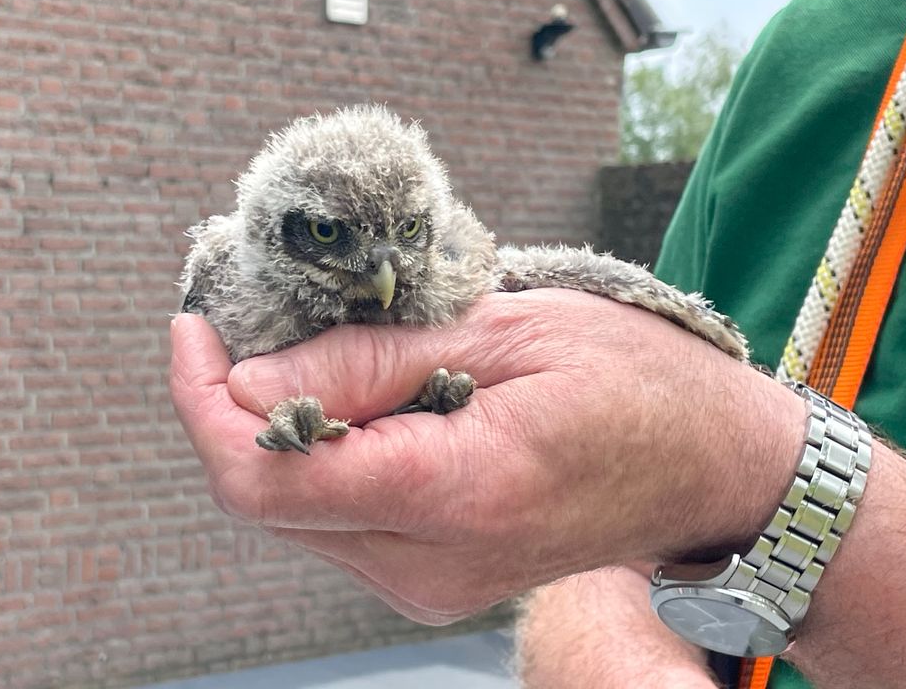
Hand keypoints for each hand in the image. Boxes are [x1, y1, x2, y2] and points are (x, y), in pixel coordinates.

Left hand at [170, 289, 803, 623]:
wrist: (709, 468)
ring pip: (293, 509)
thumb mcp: (507, 329)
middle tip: (251, 320)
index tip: (196, 329)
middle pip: (267, 497)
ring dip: (278, 427)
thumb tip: (247, 380)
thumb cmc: (633, 381)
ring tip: (325, 351)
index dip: (204, 404)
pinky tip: (361, 397)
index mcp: (459, 492)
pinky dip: (321, 452)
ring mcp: (429, 584)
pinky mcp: (429, 580)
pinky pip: (335, 517)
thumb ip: (369, 361)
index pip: (270, 479)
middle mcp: (431, 564)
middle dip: (234, 405)